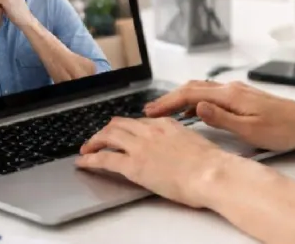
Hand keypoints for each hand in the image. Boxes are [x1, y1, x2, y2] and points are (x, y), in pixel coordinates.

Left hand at [75, 117, 234, 207]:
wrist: (211, 173)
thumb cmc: (211, 164)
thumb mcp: (195, 143)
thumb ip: (180, 142)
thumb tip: (178, 151)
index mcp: (166, 124)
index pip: (139, 121)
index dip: (126, 127)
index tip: (121, 132)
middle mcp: (150, 130)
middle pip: (119, 124)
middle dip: (105, 131)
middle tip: (98, 138)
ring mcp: (140, 146)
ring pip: (108, 136)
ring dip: (94, 142)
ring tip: (86, 149)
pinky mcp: (133, 165)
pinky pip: (105, 158)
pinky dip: (90, 159)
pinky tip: (83, 162)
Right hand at [145, 81, 294, 151]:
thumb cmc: (282, 129)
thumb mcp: (250, 130)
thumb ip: (221, 118)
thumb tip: (196, 107)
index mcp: (231, 95)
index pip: (190, 94)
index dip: (168, 102)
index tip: (151, 112)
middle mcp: (232, 88)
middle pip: (192, 88)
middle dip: (169, 98)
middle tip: (150, 111)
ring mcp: (237, 91)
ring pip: (201, 89)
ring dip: (180, 98)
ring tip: (164, 112)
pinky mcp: (242, 96)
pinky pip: (211, 94)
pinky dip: (195, 100)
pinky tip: (192, 112)